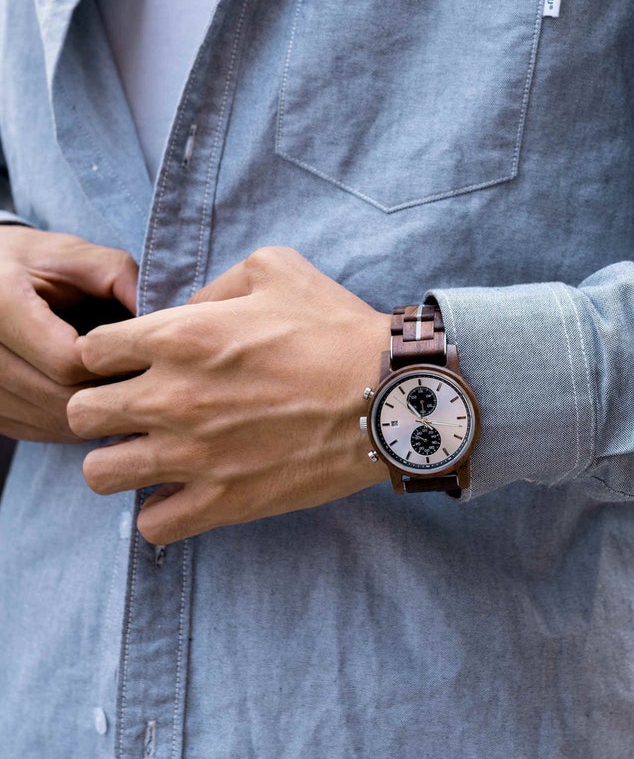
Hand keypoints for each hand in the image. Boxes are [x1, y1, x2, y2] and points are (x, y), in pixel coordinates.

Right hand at [0, 225, 137, 441]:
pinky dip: (74, 424)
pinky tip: (97, 402)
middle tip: (148, 379)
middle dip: (112, 392)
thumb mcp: (78, 256)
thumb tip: (166, 317)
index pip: (68, 360)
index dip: (113, 362)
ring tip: (127, 389)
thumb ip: (121, 278)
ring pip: (51, 420)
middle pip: (60, 397)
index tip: (141, 352)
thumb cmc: (37, 262)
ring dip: (98, 413)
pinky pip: (37, 430)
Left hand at [67, 247, 390, 543]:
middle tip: (141, 411)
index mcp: (179, 336)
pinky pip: (154, 526)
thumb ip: (213, 285)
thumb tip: (185, 313)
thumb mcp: (276, 269)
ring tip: (156, 455)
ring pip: (101, 475)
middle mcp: (173, 397)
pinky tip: (188, 492)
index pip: (90, 351)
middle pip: (81, 415)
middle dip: (103, 409)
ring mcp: (194, 456)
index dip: (108, 357)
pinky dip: (162, 512)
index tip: (134, 365)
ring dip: (121, 463)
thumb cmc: (336, 329)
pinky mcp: (225, 501)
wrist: (389, 395)